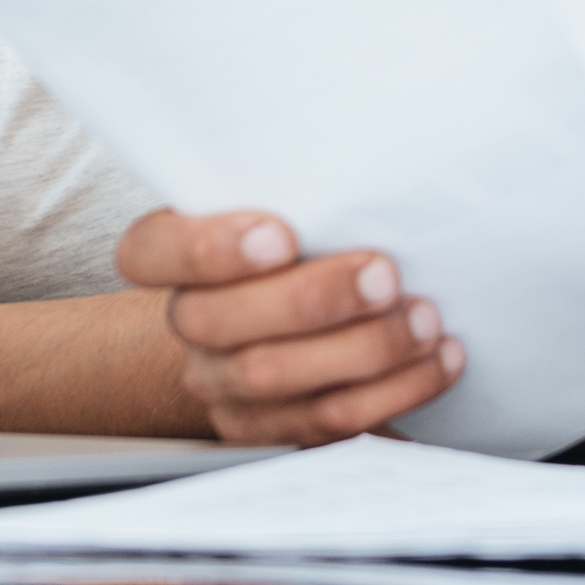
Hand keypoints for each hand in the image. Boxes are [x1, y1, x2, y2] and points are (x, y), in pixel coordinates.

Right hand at [116, 211, 463, 445]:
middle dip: (313, 299)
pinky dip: (394, 390)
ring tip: (423, 319)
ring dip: (364, 348)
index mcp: (174, 256)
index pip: (147, 251)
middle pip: (219, 322)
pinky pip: (326, 422)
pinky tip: (437, 359)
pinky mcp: (270, 431)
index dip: (207, 247)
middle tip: (384, 275)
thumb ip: (306, 191)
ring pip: (274, 377)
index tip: (281, 234)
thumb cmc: (310, 243)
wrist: (298, 322)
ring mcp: (225, 385)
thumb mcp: (298, 205)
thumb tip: (372, 153)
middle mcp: (191, 324)